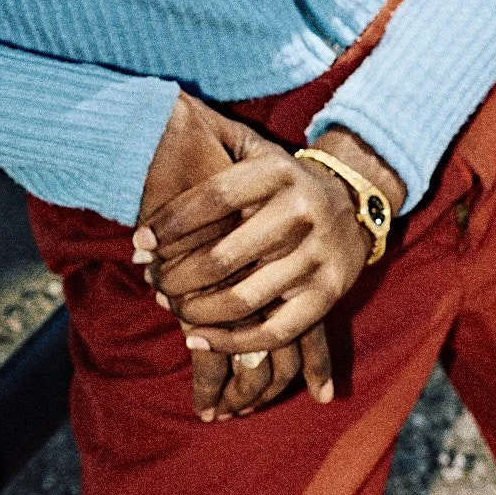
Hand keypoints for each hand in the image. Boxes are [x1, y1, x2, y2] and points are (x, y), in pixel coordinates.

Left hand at [143, 121, 404, 367]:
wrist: (355, 203)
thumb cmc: (283, 182)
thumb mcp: (255, 152)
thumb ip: (210, 151)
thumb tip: (153, 163)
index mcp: (278, 171)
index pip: (213, 198)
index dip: (170, 222)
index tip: (139, 241)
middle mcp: (301, 212)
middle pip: (222, 257)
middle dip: (176, 276)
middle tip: (153, 281)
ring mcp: (317, 257)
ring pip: (242, 299)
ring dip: (196, 312)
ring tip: (171, 307)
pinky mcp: (328, 296)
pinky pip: (273, 333)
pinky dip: (230, 343)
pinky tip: (198, 338)